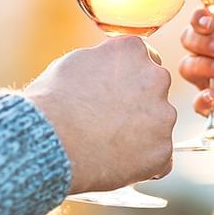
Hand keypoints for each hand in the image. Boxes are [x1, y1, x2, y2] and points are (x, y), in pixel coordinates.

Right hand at [25, 36, 175, 193]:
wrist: (50, 140)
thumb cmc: (53, 102)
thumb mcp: (76, 63)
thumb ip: (105, 61)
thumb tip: (110, 66)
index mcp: (133, 51)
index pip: (144, 59)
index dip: (126, 79)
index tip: (112, 93)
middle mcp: (156, 77)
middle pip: (155, 91)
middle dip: (139, 105)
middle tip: (108, 122)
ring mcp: (163, 116)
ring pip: (158, 126)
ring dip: (141, 135)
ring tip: (105, 146)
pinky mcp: (162, 150)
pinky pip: (159, 159)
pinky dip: (142, 164)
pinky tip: (115, 163)